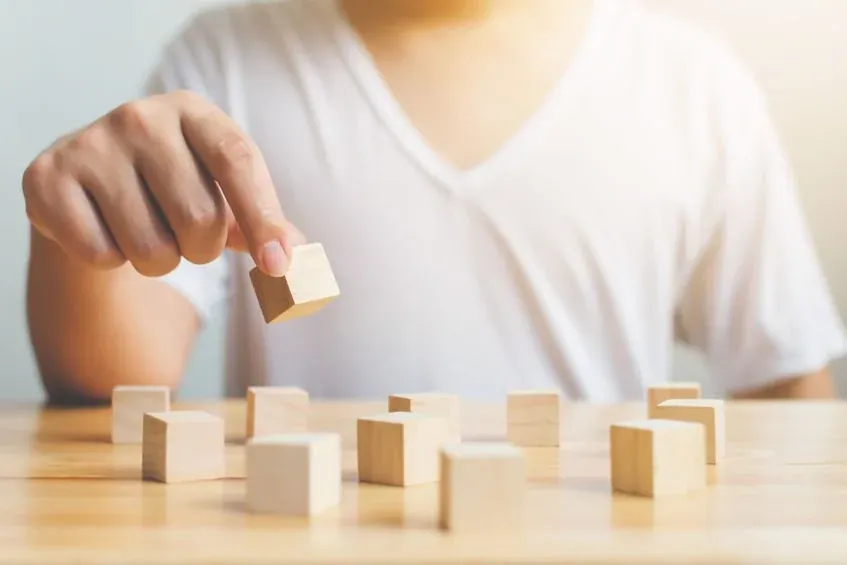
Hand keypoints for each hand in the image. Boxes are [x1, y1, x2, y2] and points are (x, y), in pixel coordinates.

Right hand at [22, 90, 303, 276]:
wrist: (92, 184)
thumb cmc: (173, 189)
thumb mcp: (222, 193)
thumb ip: (264, 222)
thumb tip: (299, 257)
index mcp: (194, 112)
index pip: (237, 160)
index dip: (263, 217)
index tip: (278, 265)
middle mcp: (141, 117)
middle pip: (198, 217)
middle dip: (201, 249)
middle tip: (188, 238)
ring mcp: (89, 144)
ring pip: (150, 247)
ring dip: (159, 260)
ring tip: (147, 232)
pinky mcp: (47, 179)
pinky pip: (101, 254)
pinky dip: (111, 260)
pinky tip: (105, 231)